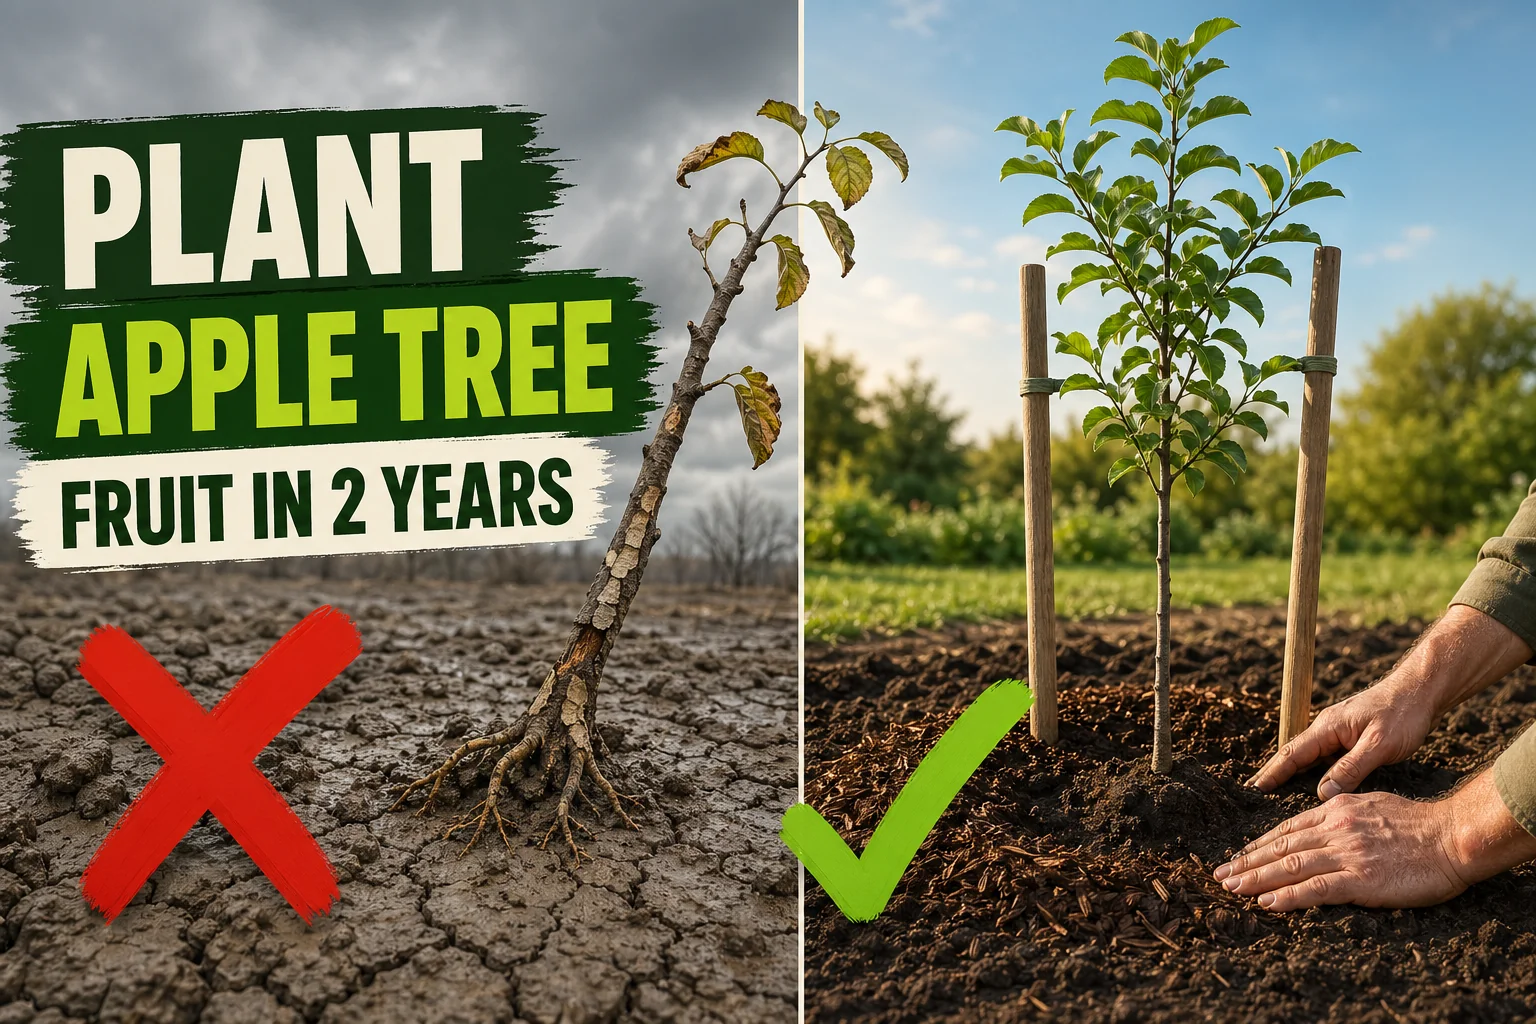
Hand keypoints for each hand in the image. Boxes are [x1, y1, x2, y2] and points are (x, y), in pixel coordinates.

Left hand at [1215, 769, 1535, 910]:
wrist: (1451, 836)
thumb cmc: (1420, 823)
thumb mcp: (1373, 804)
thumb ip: (1344, 812)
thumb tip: (1326, 815)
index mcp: (1336, 811)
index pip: (1287, 830)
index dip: (1260, 844)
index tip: (1239, 855)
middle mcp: (1334, 829)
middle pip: (1281, 847)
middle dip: (1247, 862)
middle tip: (1221, 875)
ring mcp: (1346, 854)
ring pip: (1290, 867)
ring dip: (1257, 879)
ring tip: (1233, 889)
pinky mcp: (1360, 879)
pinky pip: (1316, 889)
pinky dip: (1288, 896)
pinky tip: (1267, 904)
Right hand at [1250, 605, 1533, 799]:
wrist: (1422, 689)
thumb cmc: (1403, 715)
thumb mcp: (1378, 746)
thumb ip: (1350, 769)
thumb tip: (1322, 793)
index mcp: (1328, 728)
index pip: (1293, 754)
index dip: (1273, 772)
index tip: (1254, 789)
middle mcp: (1328, 727)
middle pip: (1296, 754)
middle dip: (1276, 772)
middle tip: (1258, 792)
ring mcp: (1340, 730)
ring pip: (1311, 755)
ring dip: (1294, 771)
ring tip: (1279, 791)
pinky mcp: (1352, 734)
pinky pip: (1326, 754)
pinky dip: (1315, 768)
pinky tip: (1316, 780)